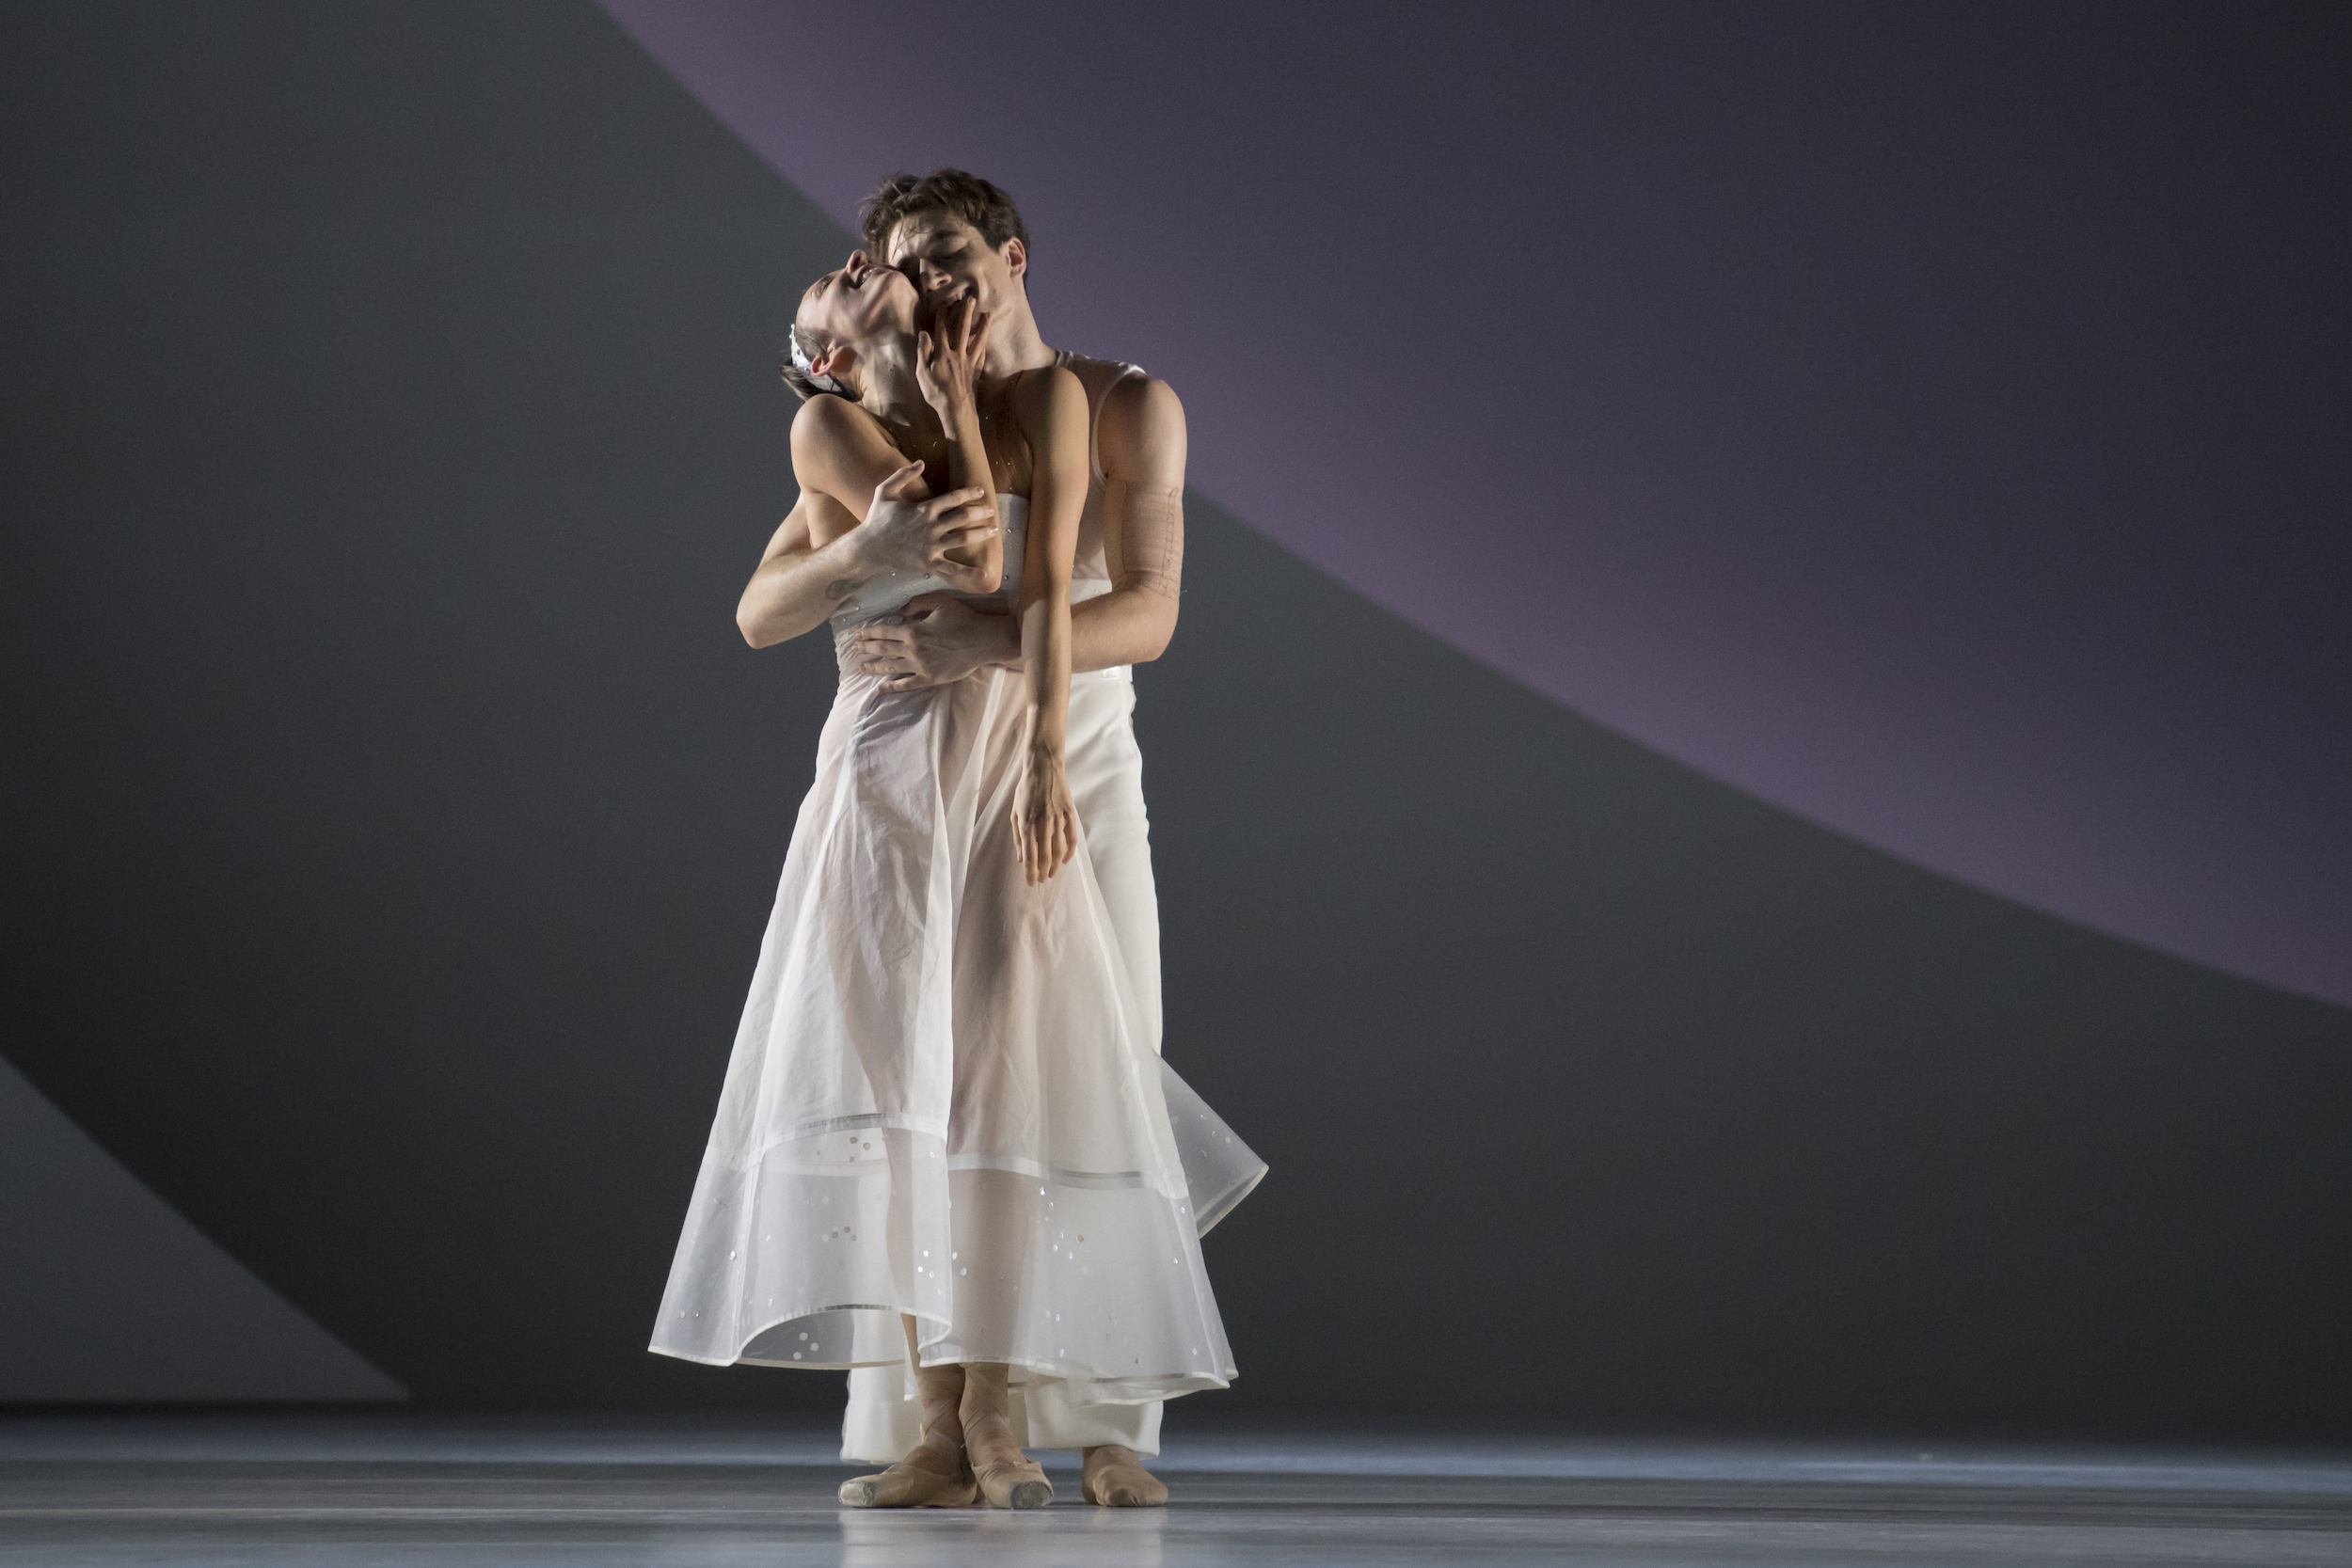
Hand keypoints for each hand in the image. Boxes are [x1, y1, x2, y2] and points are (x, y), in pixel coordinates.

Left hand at [853, 591, 1019, 690]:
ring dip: (874, 667)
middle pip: (883, 649)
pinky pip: (906, 685)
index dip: (869, 633)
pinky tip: (880, 689)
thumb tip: (899, 610)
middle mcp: (912, 649)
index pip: (883, 631)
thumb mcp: (941, 602)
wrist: (984, 641)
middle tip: (854, 649)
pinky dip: (892, 687)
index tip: (858, 635)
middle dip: (866, 648)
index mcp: (913, 630)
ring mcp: (920, 666)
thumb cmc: (964, 619)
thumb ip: (917, 603)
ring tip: (862, 667)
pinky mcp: (930, 678)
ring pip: (890, 667)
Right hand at [858, 462, 997, 590]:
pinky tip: (985, 573)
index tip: (981, 491)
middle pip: (963, 516)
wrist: (868, 548)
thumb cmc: (876, 519)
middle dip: (980, 512)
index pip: (953, 498)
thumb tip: (921, 461)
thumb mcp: (885, 492)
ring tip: (994, 530)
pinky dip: (970, 572)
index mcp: (923, 509)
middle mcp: (930, 526)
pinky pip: (953, 568)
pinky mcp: (928, 562)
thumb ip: (902, 475)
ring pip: (963, 538)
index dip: (970, 493)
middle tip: (992, 511)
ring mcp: (930, 545)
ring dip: (981, 533)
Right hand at [915, 294, 989, 418]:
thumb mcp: (922, 373)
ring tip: (988, 314)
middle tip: (971, 299)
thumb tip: (924, 333)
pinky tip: (987, 340)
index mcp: (943, 353)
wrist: (956, 409)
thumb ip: (923, 352)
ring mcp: (969, 362)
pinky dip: (984, 345)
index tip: (944, 303)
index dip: (942, 315)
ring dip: (983, 325)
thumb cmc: (936, 392)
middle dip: (966, 313)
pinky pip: (982, 355)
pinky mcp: (976, 371)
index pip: (941, 330)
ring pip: (978, 339)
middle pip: (963, 329)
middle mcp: (958, 354)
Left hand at [1012, 746, 1076, 885]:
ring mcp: (1058, 818)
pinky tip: (1064, 860)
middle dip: (1042, 872)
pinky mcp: (1069, 814)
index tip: (1031, 883)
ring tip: (1051, 873)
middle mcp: (1043, 823)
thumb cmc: (1025, 791)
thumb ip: (1018, 837)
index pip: (1029, 856)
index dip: (1030, 873)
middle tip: (1041, 880)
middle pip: (1045, 857)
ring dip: (1054, 866)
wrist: (1044, 768)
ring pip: (1058, 850)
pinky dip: (1069, 852)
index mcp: (1026, 823)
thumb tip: (1020, 859)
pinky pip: (1071, 838)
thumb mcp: (1015, 812)